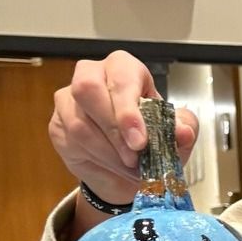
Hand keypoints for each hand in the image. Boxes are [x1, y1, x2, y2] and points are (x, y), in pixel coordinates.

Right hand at [50, 51, 198, 204]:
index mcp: (125, 69)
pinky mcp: (58, 123)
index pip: (121, 76)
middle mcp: (93, 75)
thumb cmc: (151, 142)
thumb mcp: (175, 137)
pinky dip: (98, 158)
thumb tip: (184, 132)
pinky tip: (114, 166)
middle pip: (89, 89)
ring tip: (131, 167)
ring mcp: (69, 98)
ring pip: (80, 121)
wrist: (126, 171)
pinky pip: (71, 139)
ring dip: (109, 151)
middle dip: (114, 129)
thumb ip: (184, 130)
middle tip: (134, 157)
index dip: (128, 109)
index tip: (140, 140)